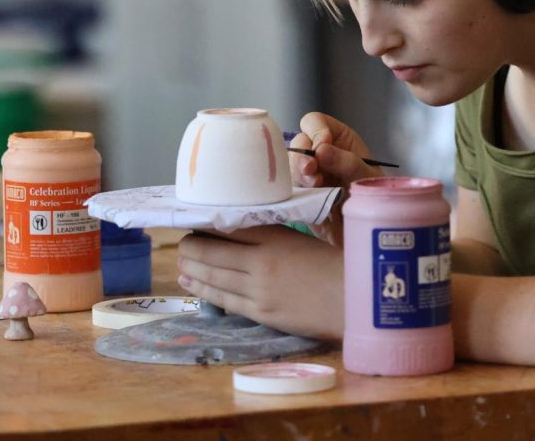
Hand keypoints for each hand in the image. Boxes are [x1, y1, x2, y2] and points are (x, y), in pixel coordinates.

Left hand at [177, 226, 342, 340]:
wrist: (354, 299)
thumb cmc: (336, 264)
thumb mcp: (302, 239)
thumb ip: (272, 235)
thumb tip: (240, 230)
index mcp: (274, 237)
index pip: (228, 227)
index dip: (205, 225)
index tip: (193, 221)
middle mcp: (261, 261)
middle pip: (212, 251)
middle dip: (191, 246)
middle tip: (182, 242)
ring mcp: (258, 289)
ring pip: (213, 276)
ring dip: (191, 267)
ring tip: (180, 261)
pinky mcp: (261, 312)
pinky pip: (223, 299)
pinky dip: (203, 290)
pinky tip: (190, 283)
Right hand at [289, 112, 381, 190]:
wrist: (369, 221)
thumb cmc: (372, 191)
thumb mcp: (365, 174)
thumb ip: (347, 162)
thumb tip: (320, 150)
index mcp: (336, 137)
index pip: (315, 122)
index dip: (315, 132)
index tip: (322, 149)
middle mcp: (318, 151)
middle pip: (298, 142)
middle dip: (302, 157)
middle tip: (312, 172)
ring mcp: (308, 171)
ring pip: (291, 165)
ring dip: (300, 176)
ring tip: (317, 187)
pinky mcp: (301, 191)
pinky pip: (289, 187)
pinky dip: (298, 191)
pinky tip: (311, 198)